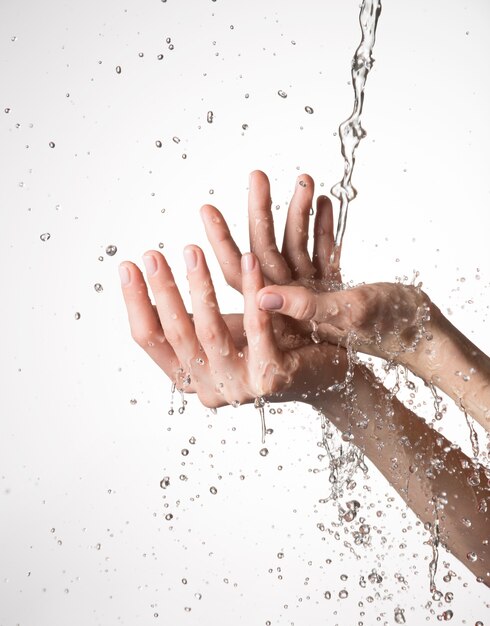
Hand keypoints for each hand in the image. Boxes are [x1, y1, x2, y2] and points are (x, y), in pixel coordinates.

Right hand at [119, 248, 346, 408]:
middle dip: (163, 292)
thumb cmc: (269, 348)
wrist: (324, 377)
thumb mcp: (225, 333)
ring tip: (192, 250)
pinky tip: (249, 259)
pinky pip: (258, 328)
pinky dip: (252, 292)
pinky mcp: (271, 376)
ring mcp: (239, 386)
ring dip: (200, 287)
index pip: (152, 341)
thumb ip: (194, 322)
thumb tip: (151, 288)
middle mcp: (210, 388)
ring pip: (210, 332)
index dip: (137, 303)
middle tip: (153, 254)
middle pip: (177, 335)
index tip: (127, 266)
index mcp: (191, 377)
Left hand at [200, 170, 431, 362]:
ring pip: (295, 248)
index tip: (207, 210)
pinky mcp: (334, 287)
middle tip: (256, 176)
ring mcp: (314, 294)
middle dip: (261, 214)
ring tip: (303, 179)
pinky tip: (323, 201)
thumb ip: (306, 307)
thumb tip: (259, 297)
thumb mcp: (349, 314)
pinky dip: (322, 228)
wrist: (425, 336)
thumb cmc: (393, 329)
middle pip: (266, 254)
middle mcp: (295, 306)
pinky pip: (321, 252)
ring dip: (297, 213)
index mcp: (289, 318)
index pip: (244, 278)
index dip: (225, 244)